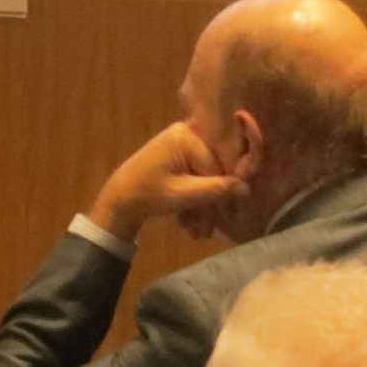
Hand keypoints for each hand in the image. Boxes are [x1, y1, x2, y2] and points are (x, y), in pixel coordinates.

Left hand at [85, 122, 246, 244]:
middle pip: (212, 172)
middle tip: (208, 230)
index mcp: (185, 136)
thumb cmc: (147, 194)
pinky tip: (189, 222)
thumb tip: (247, 188)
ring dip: (202, 206)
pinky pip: (194, 177)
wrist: (118, 199)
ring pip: (204, 178)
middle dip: (212, 203)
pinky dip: (194, 199)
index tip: (229, 218)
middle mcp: (185, 134)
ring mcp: (180, 144)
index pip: (218, 166)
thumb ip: (216, 190)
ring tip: (197, 232)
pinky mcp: (177, 157)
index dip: (224, 194)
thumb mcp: (184, 195)